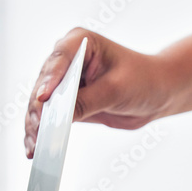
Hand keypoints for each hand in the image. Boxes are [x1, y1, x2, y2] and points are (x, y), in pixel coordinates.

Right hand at [24, 28, 171, 157]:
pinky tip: (35, 148)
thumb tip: (59, 117)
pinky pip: (48, 116)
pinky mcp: (66, 101)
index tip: (43, 99)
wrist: (157, 93)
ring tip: (34, 146)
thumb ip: (87, 102)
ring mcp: (63, 81)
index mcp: (80, 42)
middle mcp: (66, 59)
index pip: (59, 59)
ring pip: (40, 103)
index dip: (49, 80)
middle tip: (38, 131)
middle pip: (43, 84)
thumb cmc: (143, 80)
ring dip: (36, 125)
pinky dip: (42, 132)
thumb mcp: (116, 90)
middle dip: (39, 109)